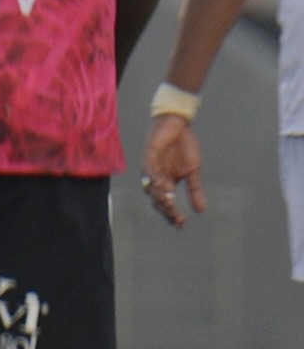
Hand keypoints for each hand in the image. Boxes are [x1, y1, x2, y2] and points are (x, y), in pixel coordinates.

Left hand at [141, 113, 206, 227]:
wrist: (179, 124)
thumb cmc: (184, 146)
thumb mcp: (192, 171)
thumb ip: (195, 190)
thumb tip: (201, 211)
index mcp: (166, 182)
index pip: (166, 204)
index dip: (171, 215)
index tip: (182, 223)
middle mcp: (156, 177)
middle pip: (156, 200)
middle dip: (165, 210)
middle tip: (176, 216)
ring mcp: (151, 166)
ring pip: (150, 187)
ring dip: (159, 196)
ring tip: (170, 203)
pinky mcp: (149, 154)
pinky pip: (148, 169)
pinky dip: (154, 178)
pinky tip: (162, 185)